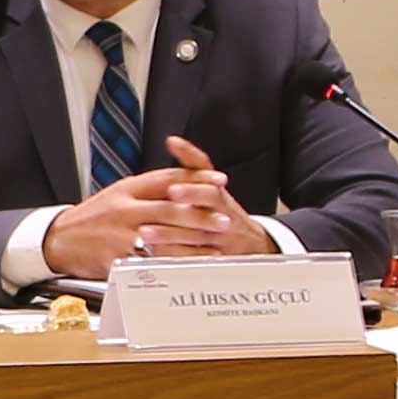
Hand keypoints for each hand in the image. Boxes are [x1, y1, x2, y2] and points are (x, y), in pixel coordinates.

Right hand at [40, 154, 250, 279]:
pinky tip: (189, 266)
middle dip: (201, 214)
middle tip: (225, 220)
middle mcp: (125, 208)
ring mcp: (120, 234)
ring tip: (216, 245)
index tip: (220, 182)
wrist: (59, 239)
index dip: (196, 179)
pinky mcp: (116, 257)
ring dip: (193, 242)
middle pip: (170, 208)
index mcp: (127, 189)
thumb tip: (181, 184)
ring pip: (164, 236)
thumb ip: (147, 190)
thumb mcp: (118, 195)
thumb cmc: (93, 218)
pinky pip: (149, 262)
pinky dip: (172, 264)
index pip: (167, 178)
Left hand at [126, 136, 268, 255]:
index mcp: (216, 190)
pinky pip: (197, 257)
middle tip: (169, 194)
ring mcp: (222, 234)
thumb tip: (172, 141)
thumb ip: (191, 164)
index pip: (207, 172)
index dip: (191, 166)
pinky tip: (157, 255)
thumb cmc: (222, 212)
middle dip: (190, 195)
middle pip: (211, 198)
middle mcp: (223, 209)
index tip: (174, 165)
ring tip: (146, 232)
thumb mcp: (209, 186)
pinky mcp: (217, 256)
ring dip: (171, 232)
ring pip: (199, 231)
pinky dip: (177, 256)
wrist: (251, 244)